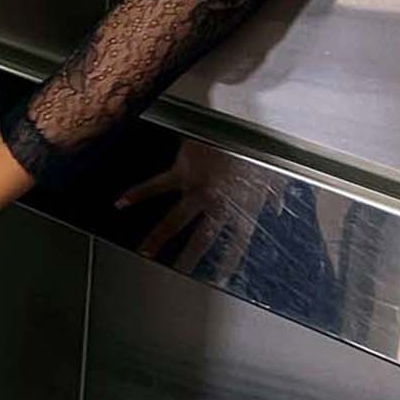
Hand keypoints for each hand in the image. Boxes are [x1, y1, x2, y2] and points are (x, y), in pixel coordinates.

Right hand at [115, 138, 287, 275]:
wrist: (240, 121)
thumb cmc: (258, 146)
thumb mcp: (274, 172)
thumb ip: (275, 194)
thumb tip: (278, 207)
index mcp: (242, 205)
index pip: (237, 241)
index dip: (229, 261)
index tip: (220, 278)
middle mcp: (218, 203)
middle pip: (202, 238)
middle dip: (188, 258)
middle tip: (176, 273)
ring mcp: (197, 189)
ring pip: (174, 219)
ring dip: (158, 237)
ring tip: (145, 252)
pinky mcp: (181, 171)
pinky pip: (156, 186)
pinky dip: (137, 194)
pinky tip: (121, 204)